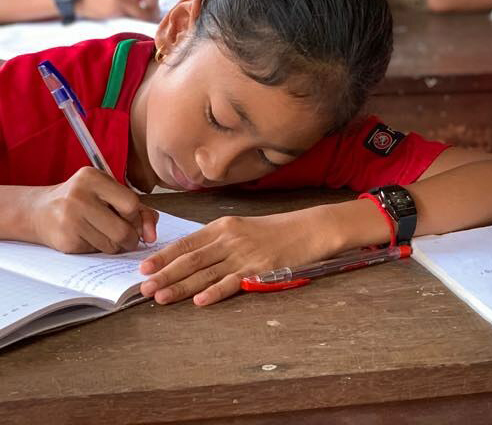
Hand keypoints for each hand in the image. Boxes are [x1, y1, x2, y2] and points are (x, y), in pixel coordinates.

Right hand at [26, 167, 158, 253]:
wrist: (38, 211)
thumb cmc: (81, 199)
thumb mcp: (107, 192)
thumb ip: (137, 207)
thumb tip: (152, 234)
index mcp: (92, 178)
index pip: (131, 204)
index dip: (137, 217)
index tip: (133, 219)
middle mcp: (79, 197)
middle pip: (123, 230)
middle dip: (131, 238)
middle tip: (128, 237)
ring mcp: (69, 220)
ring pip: (112, 245)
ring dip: (116, 245)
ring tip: (106, 234)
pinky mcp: (65, 241)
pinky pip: (96, 251)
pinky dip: (99, 248)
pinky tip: (89, 237)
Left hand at [139, 208, 334, 305]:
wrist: (310, 229)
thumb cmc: (277, 230)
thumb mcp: (244, 228)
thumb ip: (219, 241)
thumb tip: (189, 258)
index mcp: (224, 226)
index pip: (187, 243)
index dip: (164, 256)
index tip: (144, 268)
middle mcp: (230, 239)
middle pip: (191, 259)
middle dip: (165, 274)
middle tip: (143, 288)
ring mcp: (245, 254)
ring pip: (206, 272)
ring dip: (181, 286)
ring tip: (160, 298)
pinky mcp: (260, 268)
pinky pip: (233, 282)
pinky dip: (215, 292)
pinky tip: (199, 301)